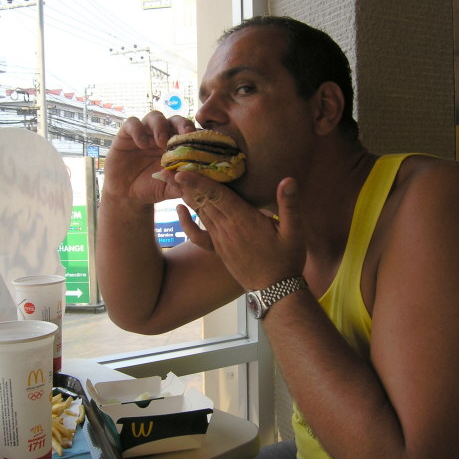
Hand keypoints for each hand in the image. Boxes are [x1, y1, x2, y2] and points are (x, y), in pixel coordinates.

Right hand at [102, 112, 195, 204]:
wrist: (126, 194)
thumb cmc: (150, 188)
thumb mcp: (168, 189)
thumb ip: (181, 184)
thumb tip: (195, 179)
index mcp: (175, 146)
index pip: (188, 132)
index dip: (194, 133)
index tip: (198, 140)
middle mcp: (161, 136)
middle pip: (174, 120)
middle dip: (182, 124)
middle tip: (185, 134)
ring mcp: (144, 133)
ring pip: (155, 117)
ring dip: (161, 126)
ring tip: (161, 142)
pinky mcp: (125, 135)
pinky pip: (132, 123)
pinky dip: (138, 131)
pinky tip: (142, 144)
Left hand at [173, 172, 306, 290]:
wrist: (275, 290)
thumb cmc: (287, 260)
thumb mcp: (294, 232)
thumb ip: (289, 205)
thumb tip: (288, 179)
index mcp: (243, 220)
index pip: (217, 196)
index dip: (199, 182)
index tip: (181, 171)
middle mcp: (226, 228)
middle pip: (201, 201)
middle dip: (183, 184)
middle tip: (164, 168)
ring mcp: (220, 239)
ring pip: (198, 212)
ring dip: (184, 196)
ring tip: (168, 180)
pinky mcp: (218, 249)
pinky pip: (196, 235)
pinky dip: (186, 222)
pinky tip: (180, 210)